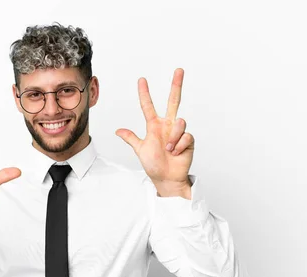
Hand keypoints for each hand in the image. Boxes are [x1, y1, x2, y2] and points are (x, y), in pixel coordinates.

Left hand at [116, 68, 193, 185]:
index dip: (144, 93)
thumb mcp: (140, 149)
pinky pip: (185, 136)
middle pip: (173, 101)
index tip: (141, 80)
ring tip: (168, 149)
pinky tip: (176, 153)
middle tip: (178, 70)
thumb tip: (117, 130)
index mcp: (154, 126)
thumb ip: (131, 138)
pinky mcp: (189, 140)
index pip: (148, 106)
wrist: (166, 178)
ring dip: (172, 137)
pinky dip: (179, 146)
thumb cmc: (154, 164)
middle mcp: (167, 125)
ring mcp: (179, 131)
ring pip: (179, 121)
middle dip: (176, 85)